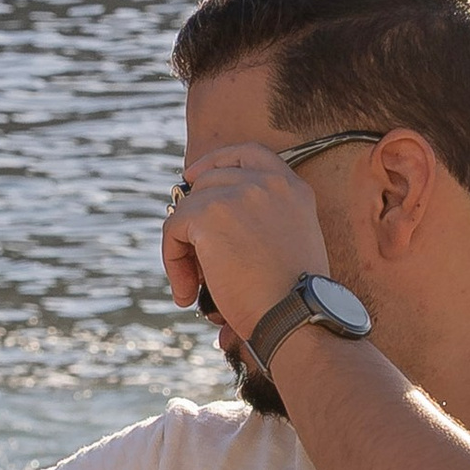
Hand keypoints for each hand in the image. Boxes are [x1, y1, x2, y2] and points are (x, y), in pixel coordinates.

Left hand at [162, 142, 330, 339]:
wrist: (296, 317)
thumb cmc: (294, 300)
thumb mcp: (289, 244)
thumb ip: (260, 222)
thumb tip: (211, 222)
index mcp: (292, 189)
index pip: (249, 153)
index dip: (217, 161)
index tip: (194, 177)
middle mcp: (266, 183)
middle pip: (209, 181)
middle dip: (196, 217)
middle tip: (197, 259)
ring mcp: (237, 194)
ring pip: (188, 208)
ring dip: (184, 247)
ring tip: (194, 286)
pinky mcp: (209, 214)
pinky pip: (173, 230)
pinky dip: (173, 262)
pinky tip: (187, 294)